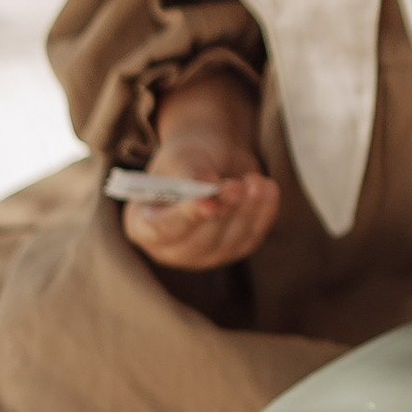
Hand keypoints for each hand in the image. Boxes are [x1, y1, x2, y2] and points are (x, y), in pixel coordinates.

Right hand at [120, 94, 279, 271]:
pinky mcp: (233, 250)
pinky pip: (251, 238)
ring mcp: (203, 255)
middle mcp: (171, 248)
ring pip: (229, 243)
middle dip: (223, 213)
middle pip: (198, 243)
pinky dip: (263, 214)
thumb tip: (206, 184)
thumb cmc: (187, 157)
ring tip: (256, 180)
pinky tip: (267, 188)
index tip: (209, 202)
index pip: (162, 230)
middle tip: (238, 185)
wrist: (212, 159)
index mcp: (143, 225)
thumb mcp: (181, 156)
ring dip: (247, 211)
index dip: (186, 218)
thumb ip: (190, 172)